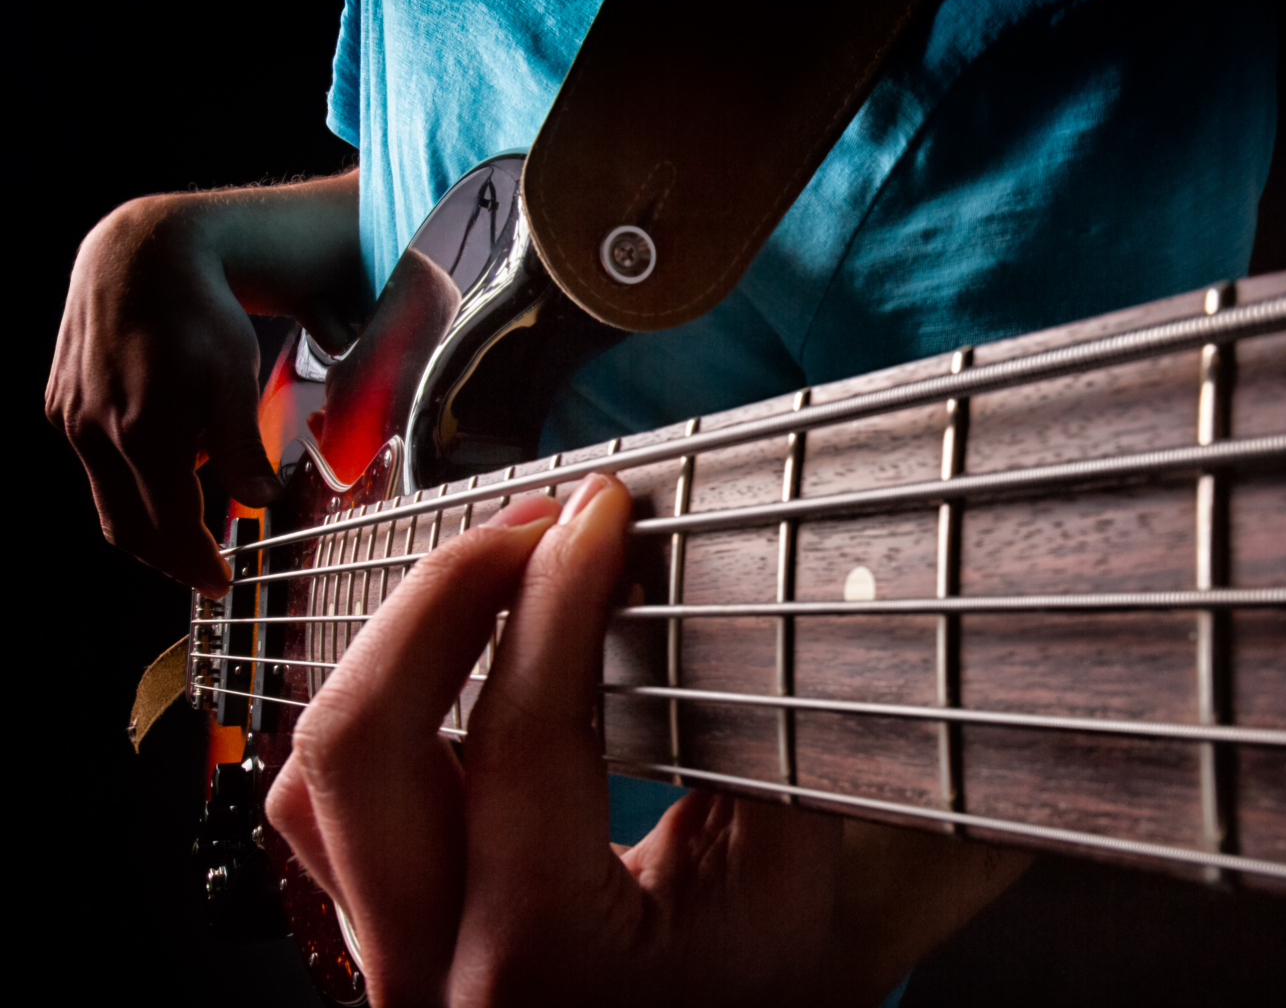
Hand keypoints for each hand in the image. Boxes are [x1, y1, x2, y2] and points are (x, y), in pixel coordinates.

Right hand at [46, 172, 365, 593]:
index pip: (167, 527)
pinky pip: (95, 466)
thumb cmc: (201, 316)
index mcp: (144, 433)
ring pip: (108, 500)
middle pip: (129, 526)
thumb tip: (258, 503)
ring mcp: (71, 420)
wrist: (140, 258)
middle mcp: (96, 432)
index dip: (194, 563)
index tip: (220, 584)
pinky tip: (164, 475)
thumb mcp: (236, 378)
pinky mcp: (60, 406)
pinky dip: (129, 484)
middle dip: (168, 558)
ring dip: (147, 523)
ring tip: (189, 532)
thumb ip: (244, 447)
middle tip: (204, 572)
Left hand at [267, 475, 866, 1005]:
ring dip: (397, 645)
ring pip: (313, 773)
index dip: (558, 602)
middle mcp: (435, 973)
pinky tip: (455, 647)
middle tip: (531, 526)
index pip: (520, 742)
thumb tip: (704, 574)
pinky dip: (380, 701)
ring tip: (493, 572)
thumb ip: (743, 730)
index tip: (601, 516)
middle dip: (439, 597)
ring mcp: (388, 955)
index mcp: (546, 963)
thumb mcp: (781, 861)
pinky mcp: (375, 928)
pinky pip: (327, 799)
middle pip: (358, 748)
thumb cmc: (759, 959)